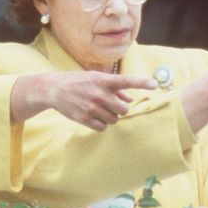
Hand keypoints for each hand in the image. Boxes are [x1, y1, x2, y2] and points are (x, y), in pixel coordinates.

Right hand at [11, 72, 156, 130]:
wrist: (53, 89)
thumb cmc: (78, 82)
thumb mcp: (95, 79)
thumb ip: (114, 89)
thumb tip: (129, 100)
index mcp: (103, 80)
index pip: (126, 81)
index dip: (141, 82)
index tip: (154, 84)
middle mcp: (98, 93)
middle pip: (123, 109)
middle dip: (121, 109)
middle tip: (113, 105)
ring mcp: (91, 107)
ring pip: (114, 120)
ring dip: (111, 117)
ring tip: (100, 109)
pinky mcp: (84, 118)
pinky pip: (103, 127)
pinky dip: (102, 124)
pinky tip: (94, 116)